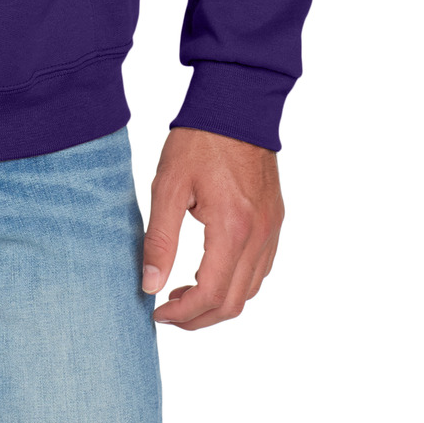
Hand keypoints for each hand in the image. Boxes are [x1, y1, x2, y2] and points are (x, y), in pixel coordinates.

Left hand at [141, 126, 283, 329]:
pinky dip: (237, 283)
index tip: (157, 313)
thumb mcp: (168, 186)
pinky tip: (211, 272)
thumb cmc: (199, 141)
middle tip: (168, 312)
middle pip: (234, 302)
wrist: (236, 105)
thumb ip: (159, 239)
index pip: (211, 294)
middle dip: (199, 317)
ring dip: (219, 302)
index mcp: (232, 228)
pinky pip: (261, 269)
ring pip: (251, 290)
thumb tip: (149, 284)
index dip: (183, 314)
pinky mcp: (274, 220)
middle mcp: (259, 235)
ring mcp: (271, 229)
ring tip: (184, 293)